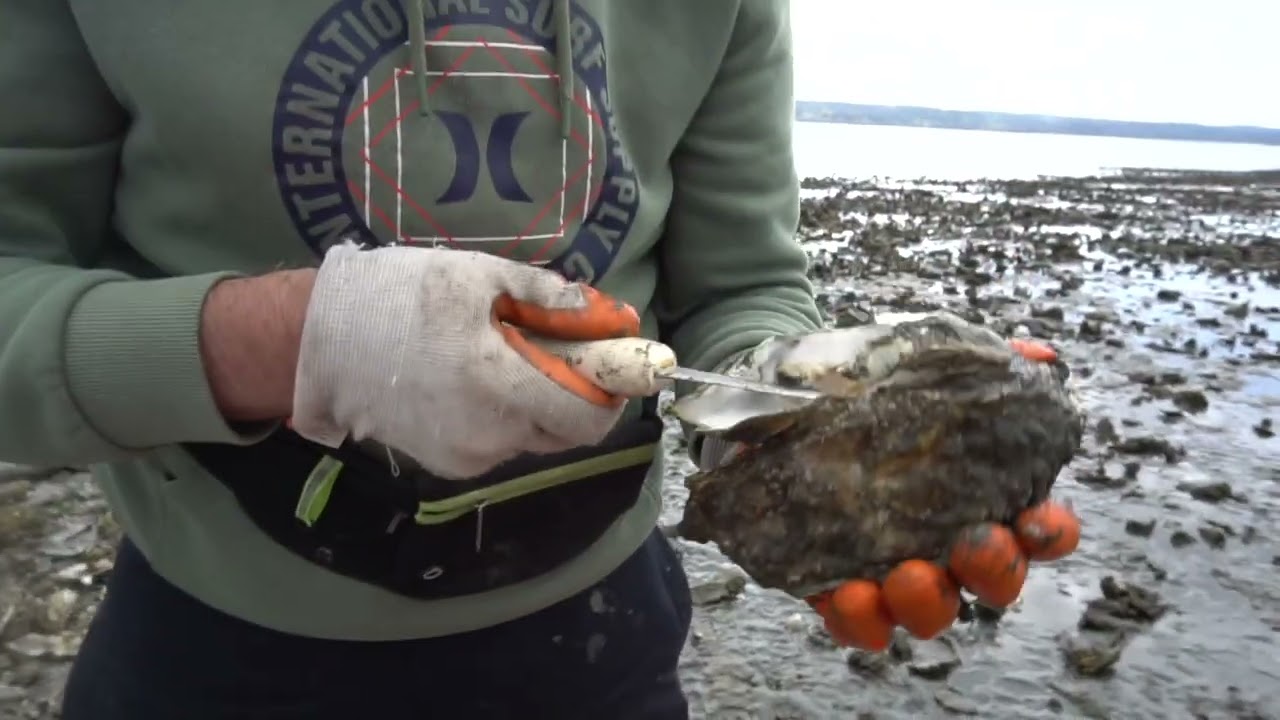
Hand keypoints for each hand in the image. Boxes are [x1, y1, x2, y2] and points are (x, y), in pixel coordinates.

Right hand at [290, 243, 638, 479]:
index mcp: (502, 387)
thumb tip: (606, 312)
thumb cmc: (401, 297)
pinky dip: (503, 418)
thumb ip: (548, 297)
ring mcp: (466, 457)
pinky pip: (497, 445)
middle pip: (564, 431)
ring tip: (505, 359)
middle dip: (574, 396)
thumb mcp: (478, 277)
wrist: (320, 340)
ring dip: (536, 405)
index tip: (611, 365)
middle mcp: (490, 436)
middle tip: (559, 353)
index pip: (588, 417)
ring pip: (530, 438)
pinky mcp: (445, 465)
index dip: (609, 394)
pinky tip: (474, 380)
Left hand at [697, 326, 1079, 650]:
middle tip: (973, 543)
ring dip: (925, 601)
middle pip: (993, 582)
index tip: (1033, 518)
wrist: (786, 403)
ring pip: (929, 612)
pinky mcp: (839, 588)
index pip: (1038, 531)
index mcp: (983, 500)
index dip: (1047, 532)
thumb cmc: (874, 394)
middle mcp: (950, 548)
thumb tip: (1037, 354)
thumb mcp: (923, 364)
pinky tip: (846, 592)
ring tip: (905, 575)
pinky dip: (857, 617)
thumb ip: (980, 359)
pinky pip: (856, 623)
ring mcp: (896, 574)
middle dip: (992, 569)